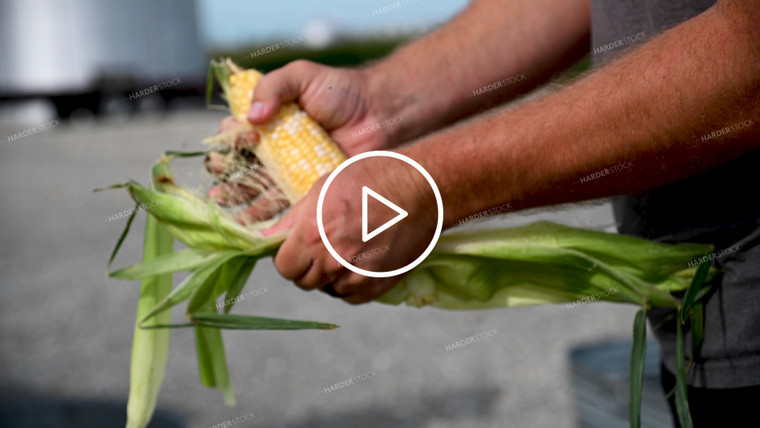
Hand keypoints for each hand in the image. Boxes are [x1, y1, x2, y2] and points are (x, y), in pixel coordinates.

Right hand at [204, 60, 404, 221]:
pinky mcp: (306, 191)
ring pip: (255, 189)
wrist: (378, 113)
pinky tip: (250, 222)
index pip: (237, 134)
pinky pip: (281, 206)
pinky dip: (264, 215)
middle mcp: (274, 150)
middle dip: (226, 173)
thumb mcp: (301, 76)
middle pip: (240, 165)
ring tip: (225, 203)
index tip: (247, 137)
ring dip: (237, 198)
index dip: (233, 139)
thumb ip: (273, 87)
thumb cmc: (340, 91)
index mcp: (267, 122)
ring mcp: (289, 173)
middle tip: (223, 178)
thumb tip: (252, 116)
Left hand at [264, 154, 437, 303]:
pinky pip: (353, 297)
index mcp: (314, 235)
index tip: (299, 247)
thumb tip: (270, 237)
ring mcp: (358, 276)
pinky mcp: (380, 284)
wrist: (422, 188)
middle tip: (324, 247)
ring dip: (332, 277)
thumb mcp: (324, 187)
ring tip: (348, 250)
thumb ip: (295, 218)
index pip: (284, 267)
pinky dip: (353, 285)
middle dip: (309, 267)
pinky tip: (362, 262)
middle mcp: (333, 261)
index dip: (289, 257)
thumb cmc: (372, 178)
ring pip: (330, 290)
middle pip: (305, 282)